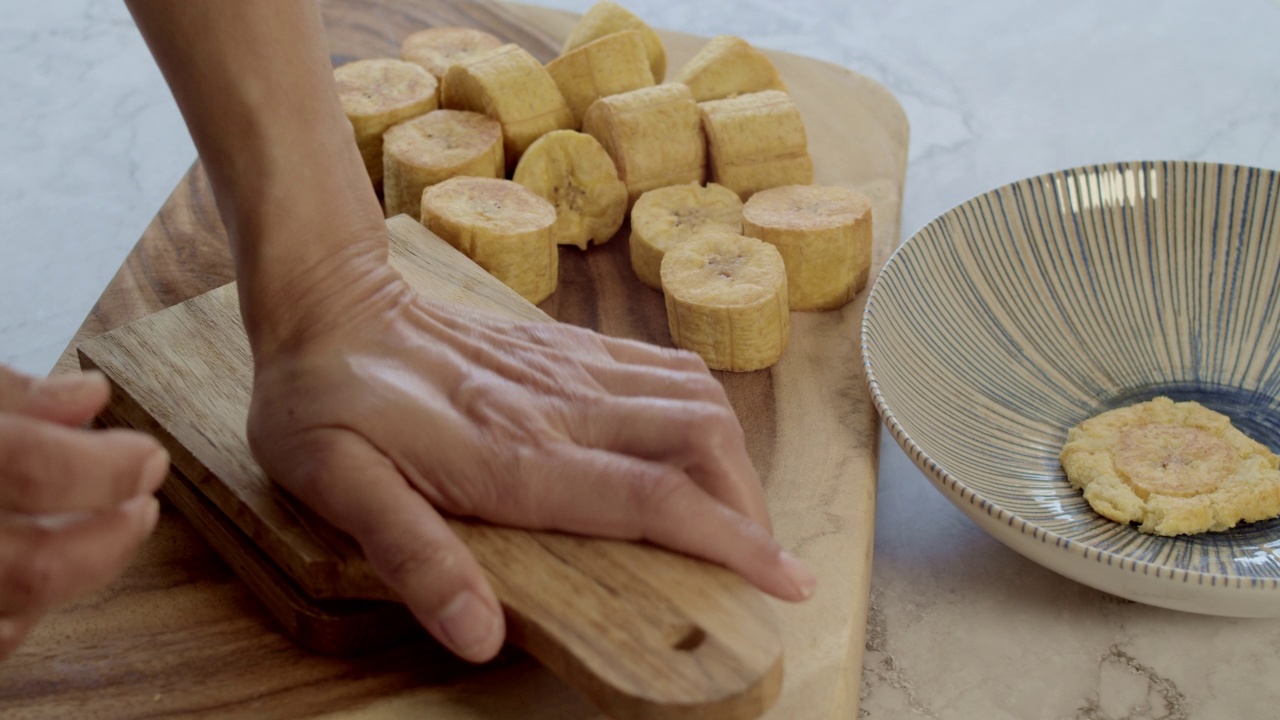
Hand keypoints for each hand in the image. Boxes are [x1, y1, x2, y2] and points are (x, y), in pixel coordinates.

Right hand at [0, 365, 167, 658]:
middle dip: (109, 538)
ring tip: (116, 529)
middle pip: (33, 567)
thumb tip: (91, 397)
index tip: (148, 457)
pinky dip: (30, 609)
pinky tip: (55, 566)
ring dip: (81, 574)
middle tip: (144, 504)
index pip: (29, 469)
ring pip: (16, 613)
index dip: (102, 468)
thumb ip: (10, 396)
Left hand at [247, 262, 816, 662]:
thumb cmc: (327, 403)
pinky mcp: (569, 347)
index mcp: (513, 454)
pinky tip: (702, 444)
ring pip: (696, 403)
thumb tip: (481, 635)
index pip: (652, 498)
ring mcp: (571, 369)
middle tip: (760, 562)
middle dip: (748, 508)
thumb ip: (413, 557)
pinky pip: (666, 368)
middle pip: (699, 445)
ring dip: (735, 462)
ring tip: (738, 516)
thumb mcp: (338, 487)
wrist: (329, 306)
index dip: (729, 542)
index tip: (784, 579)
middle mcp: (560, 406)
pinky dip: (704, 411)